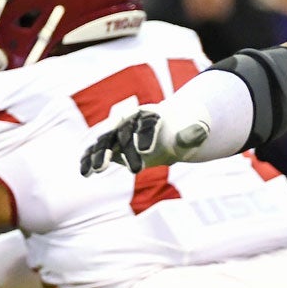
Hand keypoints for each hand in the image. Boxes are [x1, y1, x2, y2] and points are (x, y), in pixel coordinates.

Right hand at [81, 107, 205, 175]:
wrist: (165, 138)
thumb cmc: (179, 137)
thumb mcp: (190, 136)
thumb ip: (193, 134)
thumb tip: (202, 130)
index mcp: (149, 113)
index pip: (146, 123)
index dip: (146, 135)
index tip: (149, 151)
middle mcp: (129, 120)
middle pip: (124, 133)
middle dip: (126, 151)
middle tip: (134, 171)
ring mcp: (116, 132)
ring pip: (104, 141)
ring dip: (99, 155)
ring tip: (97, 171)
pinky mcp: (107, 145)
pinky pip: (95, 151)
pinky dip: (88, 160)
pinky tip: (85, 174)